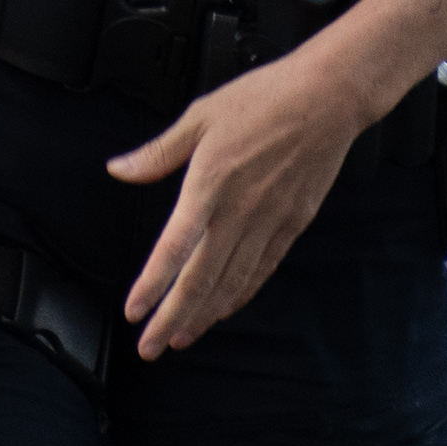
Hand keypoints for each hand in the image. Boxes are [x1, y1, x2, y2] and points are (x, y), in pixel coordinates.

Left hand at [103, 46, 369, 359]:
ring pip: (232, 283)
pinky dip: (239, 295)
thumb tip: (119, 169)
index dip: (152, 285)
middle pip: (201, 280)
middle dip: (172, 319)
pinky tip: (224, 308)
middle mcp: (238, 212)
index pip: (174, 248)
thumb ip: (158, 152)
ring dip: (204, 315)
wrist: (327, 98)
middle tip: (150, 347)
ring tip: (181, 338)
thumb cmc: (264, 99)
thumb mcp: (200, 116)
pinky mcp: (292, 224)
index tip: (134, 311)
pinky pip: (261, 270)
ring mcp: (269, 222)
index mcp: (209, 185)